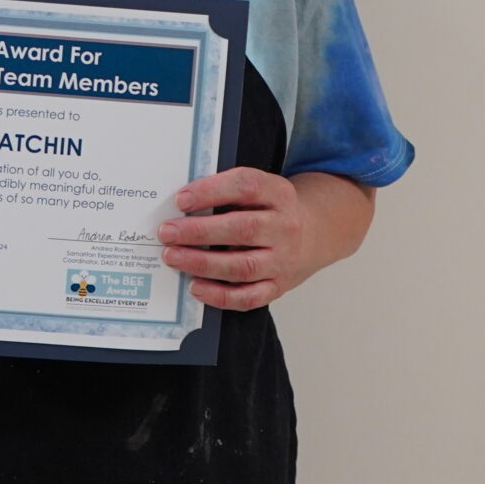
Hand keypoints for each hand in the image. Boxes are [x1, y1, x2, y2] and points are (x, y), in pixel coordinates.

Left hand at [155, 168, 373, 310]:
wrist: (317, 232)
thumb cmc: (274, 209)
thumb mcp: (262, 189)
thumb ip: (229, 192)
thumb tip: (181, 205)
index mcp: (280, 194)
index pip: (246, 186)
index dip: (212, 191)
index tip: (181, 199)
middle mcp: (285, 227)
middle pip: (242, 229)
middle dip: (199, 231)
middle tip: (167, 232)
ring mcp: (284, 259)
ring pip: (243, 265)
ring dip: (203, 263)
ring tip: (173, 257)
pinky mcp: (279, 286)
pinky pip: (249, 296)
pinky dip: (220, 295)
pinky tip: (195, 287)